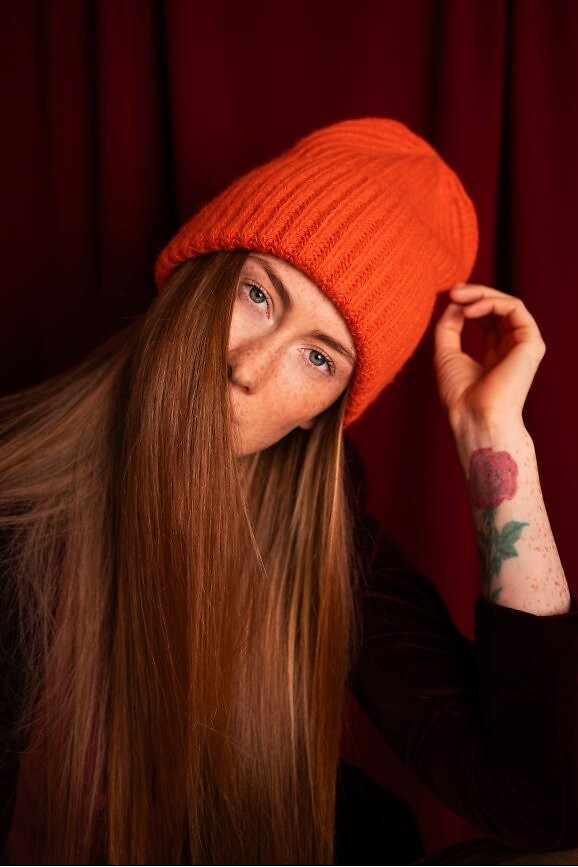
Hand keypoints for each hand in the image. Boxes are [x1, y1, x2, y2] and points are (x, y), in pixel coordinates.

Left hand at [433, 283, 545, 426]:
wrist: (473, 417)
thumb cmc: (459, 395)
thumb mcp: (446, 354)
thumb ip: (449, 326)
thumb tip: (455, 301)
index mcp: (495, 355)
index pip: (487, 318)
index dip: (469, 302)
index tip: (449, 295)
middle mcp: (512, 349)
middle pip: (498, 308)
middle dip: (474, 293)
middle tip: (453, 291)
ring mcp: (523, 345)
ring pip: (508, 303)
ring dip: (481, 294)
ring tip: (458, 297)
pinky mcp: (531, 342)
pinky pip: (515, 307)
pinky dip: (491, 303)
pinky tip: (469, 312)